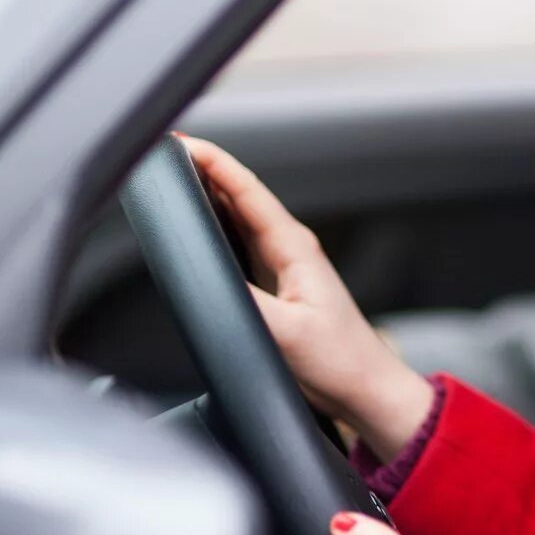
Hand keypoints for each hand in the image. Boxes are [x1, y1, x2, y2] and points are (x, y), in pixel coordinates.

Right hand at [179, 136, 432, 457]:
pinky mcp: (281, 287)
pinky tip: (206, 227)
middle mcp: (292, 249)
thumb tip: (204, 274)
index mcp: (295, 248)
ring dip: (212, 195)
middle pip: (242, 196)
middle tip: (168, 152)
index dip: (214, 163)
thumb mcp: (283, 332)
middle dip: (206, 169)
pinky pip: (245, 243)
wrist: (366, 390)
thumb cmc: (337, 362)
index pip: (247, 192)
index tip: (182, 143)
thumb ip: (242, 301)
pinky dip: (221, 226)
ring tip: (179, 176)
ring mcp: (288, 267)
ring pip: (243, 218)